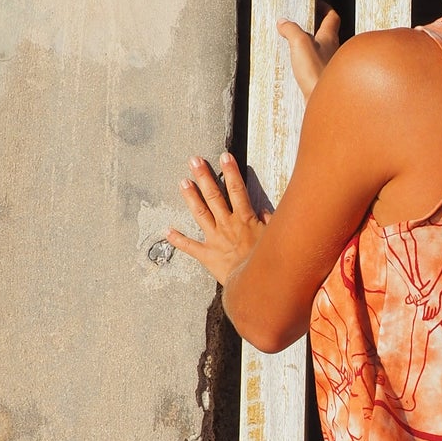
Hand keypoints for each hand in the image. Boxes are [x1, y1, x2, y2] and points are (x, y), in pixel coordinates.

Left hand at [166, 151, 268, 285]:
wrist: (254, 284)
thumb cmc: (266, 261)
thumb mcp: (275, 237)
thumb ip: (270, 220)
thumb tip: (264, 208)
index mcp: (245, 218)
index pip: (237, 189)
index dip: (231, 172)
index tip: (224, 156)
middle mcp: (227, 224)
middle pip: (214, 196)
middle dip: (204, 176)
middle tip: (194, 160)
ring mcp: (215, 239)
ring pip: (200, 213)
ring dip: (191, 197)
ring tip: (183, 182)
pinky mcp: (207, 255)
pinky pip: (190, 246)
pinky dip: (178, 239)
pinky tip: (167, 231)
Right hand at [278, 6, 341, 99]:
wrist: (326, 103)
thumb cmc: (317, 73)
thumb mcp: (300, 44)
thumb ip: (291, 30)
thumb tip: (283, 22)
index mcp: (330, 38)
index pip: (332, 17)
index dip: (325, 8)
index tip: (316, 3)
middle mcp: (334, 51)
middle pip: (329, 34)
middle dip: (317, 27)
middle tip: (303, 25)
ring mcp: (331, 66)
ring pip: (324, 51)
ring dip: (313, 47)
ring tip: (298, 47)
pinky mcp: (325, 81)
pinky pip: (318, 67)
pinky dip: (310, 64)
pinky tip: (300, 69)